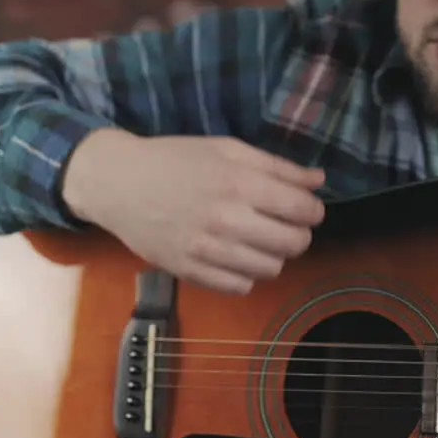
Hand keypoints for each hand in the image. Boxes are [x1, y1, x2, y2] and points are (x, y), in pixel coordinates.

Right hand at [62, 129, 325, 293]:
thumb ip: (277, 166)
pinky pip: (240, 287)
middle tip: (283, 224)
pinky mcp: (190, 272)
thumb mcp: (227, 149)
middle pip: (294, 244)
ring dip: (272, 255)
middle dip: (297, 234)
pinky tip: (235, 256)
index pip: (304, 210)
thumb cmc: (175, 159)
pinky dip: (245, 275)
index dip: (313, 210)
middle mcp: (227, 220)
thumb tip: (318, 181)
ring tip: (257, 240)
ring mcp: (207, 250)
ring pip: (270, 269)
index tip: (304, 207)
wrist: (118, 183)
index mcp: (240, 183)